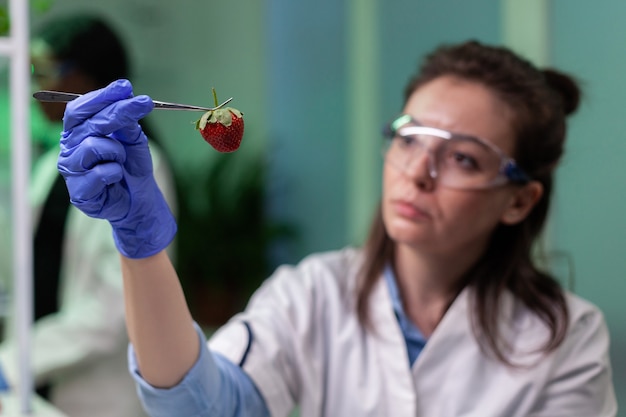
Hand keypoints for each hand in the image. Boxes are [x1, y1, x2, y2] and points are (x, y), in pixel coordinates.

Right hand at [58, 79, 175, 257]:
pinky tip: (117, 178)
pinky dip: (116, 172)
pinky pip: (101, 172)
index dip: (101, 96)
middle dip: (118, 112)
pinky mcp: (78, 192)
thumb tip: (126, 97)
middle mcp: (69, 148)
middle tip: (144, 104)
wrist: (138, 200)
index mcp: (77, 132)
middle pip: (89, 123)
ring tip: (121, 160)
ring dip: (117, 151)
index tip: (125, 87)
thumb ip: (126, 121)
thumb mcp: (132, 139)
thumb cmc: (131, 166)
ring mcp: (71, 171)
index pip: (79, 108)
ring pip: (93, 146)